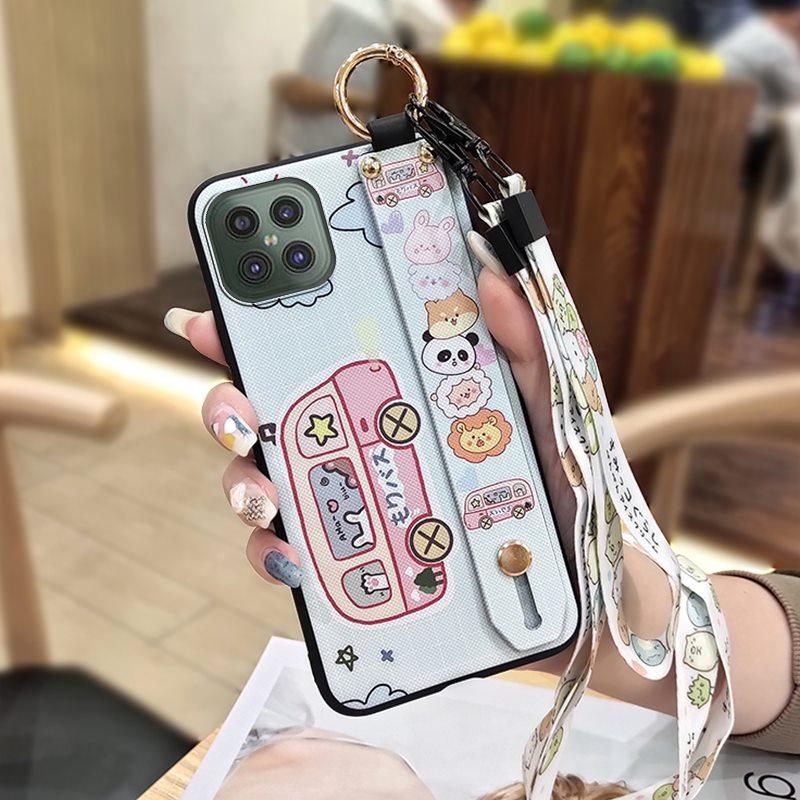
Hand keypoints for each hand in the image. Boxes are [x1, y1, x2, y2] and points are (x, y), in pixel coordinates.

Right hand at [164, 233, 576, 587]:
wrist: (581, 579)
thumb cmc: (561, 480)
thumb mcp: (546, 400)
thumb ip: (521, 338)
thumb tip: (484, 269)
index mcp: (391, 392)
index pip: (310, 350)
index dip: (250, 329)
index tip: (212, 316)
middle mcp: (357, 441)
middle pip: (263, 413)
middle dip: (227, 407)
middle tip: (241, 415)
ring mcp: (350, 500)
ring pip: (260, 481)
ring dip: (242, 483)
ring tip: (268, 494)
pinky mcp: (353, 560)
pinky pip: (289, 553)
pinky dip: (273, 552)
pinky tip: (293, 554)